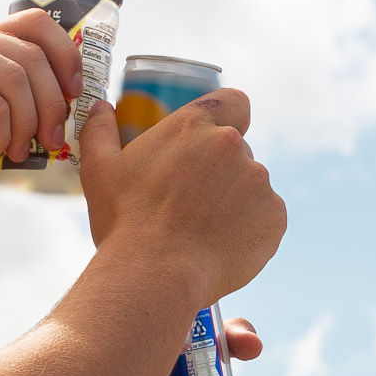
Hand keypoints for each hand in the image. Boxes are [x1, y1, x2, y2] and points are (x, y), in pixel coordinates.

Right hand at [0, 10, 82, 207]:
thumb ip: (20, 92)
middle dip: (51, 103)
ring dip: (26, 124)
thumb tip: (72, 90)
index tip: (74, 93)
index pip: (34, 23)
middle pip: (31, 54)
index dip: (65, 55)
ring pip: (16, 78)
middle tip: (52, 140)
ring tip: (16, 152)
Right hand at [78, 90, 286, 306]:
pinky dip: (250, 228)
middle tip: (190, 202)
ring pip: (251, 185)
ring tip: (203, 230)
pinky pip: (266, 217)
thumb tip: (100, 108)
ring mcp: (258, 180)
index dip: (230, 118)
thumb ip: (100, 130)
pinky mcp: (275, 216)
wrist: (156, 274)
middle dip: (220, 171)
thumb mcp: (99, 170)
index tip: (214, 141)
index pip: (235, 101)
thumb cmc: (125, 221)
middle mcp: (231, 145)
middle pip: (238, 150)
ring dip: (235, 201)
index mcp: (193, 126)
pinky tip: (221, 245)